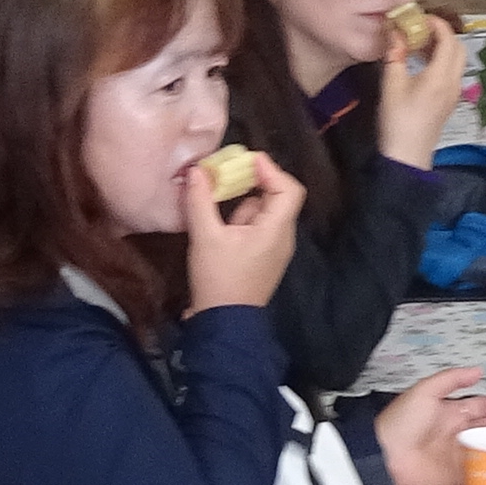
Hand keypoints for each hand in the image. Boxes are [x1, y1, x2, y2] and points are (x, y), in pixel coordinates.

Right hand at [182, 149, 302, 313]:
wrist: (224, 323)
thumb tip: (197, 170)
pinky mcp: (262, 259)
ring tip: (214, 199)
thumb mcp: (205, 237)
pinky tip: (217, 224)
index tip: (244, 160)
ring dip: (241, 203)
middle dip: (251, 183)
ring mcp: (274, 250)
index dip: (270, 169)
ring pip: (263, 213)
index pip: (288, 188)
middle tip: (225, 175)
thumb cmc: (219, 279)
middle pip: (276, 197)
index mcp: (276, 229)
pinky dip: (240, 220)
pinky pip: (256, 229)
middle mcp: (282, 237)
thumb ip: (200, 201)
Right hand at [374, 13, 467, 169]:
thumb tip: (394, 32)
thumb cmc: (398, 122)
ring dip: (441, 47)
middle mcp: (453, 83)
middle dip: (442, 33)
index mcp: (440, 76)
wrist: (407, 156)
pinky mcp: (449, 101)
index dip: (436, 24)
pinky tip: (420, 63)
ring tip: (417, 43)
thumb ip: (395, 54)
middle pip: (458, 47)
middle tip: (420, 29)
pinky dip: (440, 60)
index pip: (449, 39)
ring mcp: (454, 93)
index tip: (419, 18)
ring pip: (456, 60)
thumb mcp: (391, 84)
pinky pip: (451, 72)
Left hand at [376, 365, 485, 484]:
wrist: (385, 455)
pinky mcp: (456, 475)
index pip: (483, 405)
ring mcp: (459, 454)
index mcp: (452, 411)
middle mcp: (458, 432)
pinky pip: (479, 473)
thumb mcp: (425, 391)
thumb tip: (477, 370)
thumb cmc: (400, 422)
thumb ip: (451, 379)